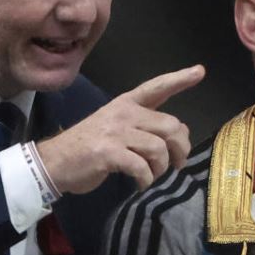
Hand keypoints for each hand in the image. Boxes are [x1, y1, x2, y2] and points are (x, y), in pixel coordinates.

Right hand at [37, 65, 203, 191]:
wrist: (54, 162)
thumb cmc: (88, 147)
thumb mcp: (116, 128)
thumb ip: (144, 126)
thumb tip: (179, 135)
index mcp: (125, 103)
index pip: (156, 87)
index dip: (179, 79)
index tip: (199, 71)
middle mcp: (123, 113)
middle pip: (170, 125)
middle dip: (180, 148)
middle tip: (177, 164)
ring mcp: (115, 132)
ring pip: (159, 148)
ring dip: (161, 168)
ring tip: (152, 175)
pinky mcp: (108, 152)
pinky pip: (142, 167)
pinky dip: (146, 180)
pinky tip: (140, 183)